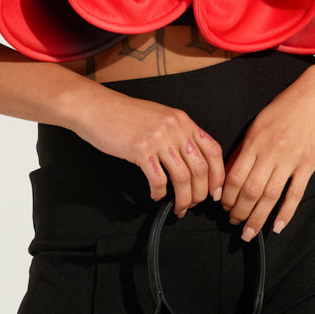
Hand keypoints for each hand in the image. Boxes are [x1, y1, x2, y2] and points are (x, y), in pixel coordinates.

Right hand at [71, 87, 224, 215]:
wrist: (96, 107)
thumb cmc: (124, 114)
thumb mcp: (159, 117)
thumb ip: (178, 134)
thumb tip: (193, 161)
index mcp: (182, 120)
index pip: (212, 150)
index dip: (218, 175)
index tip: (215, 191)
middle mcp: (174, 127)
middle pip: (200, 168)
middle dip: (200, 193)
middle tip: (195, 204)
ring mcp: (158, 138)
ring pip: (182, 177)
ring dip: (183, 198)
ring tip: (179, 207)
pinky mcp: (140, 149)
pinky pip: (158, 180)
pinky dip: (160, 193)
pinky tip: (156, 194)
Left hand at [221, 64, 314, 239]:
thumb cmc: (286, 107)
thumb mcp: (258, 123)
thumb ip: (245, 148)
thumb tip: (230, 172)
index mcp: (254, 141)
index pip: (234, 176)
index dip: (227, 196)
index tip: (223, 207)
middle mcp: (270, 152)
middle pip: (250, 190)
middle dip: (239, 212)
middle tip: (233, 223)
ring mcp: (290, 160)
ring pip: (270, 196)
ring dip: (257, 218)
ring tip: (249, 232)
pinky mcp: (308, 164)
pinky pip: (295, 193)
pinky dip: (285, 213)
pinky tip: (277, 226)